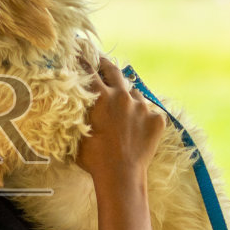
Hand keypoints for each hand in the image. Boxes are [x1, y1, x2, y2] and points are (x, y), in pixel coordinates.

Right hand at [75, 57, 165, 186]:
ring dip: (127, 95)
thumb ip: (78, 116)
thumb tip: (71, 108)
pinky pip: (150, 112)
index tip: (79, 53)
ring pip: (134, 92)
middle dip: (105, 63)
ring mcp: (143, 107)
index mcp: (101, 97)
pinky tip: (137, 127)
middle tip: (101, 61)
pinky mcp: (158, 120)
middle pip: (114, 71)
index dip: (83, 60)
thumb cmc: (94, 158)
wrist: (121, 175)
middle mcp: (123, 97)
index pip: (89, 71)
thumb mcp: (78, 133)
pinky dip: (143, 116)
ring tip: (122, 105)